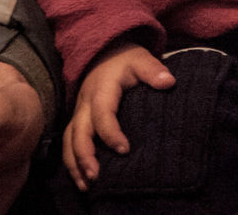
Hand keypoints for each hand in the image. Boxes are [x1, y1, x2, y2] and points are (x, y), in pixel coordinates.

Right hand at [63, 43, 174, 190]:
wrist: (104, 53)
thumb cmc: (125, 60)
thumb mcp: (140, 59)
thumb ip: (153, 70)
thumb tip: (168, 82)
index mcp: (101, 89)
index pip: (102, 112)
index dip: (110, 132)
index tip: (124, 150)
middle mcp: (85, 103)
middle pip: (79, 131)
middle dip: (85, 155)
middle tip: (96, 177)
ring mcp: (79, 112)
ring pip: (69, 140)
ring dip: (75, 163)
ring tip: (86, 185)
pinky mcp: (78, 120)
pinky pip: (69, 142)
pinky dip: (72, 162)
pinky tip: (82, 180)